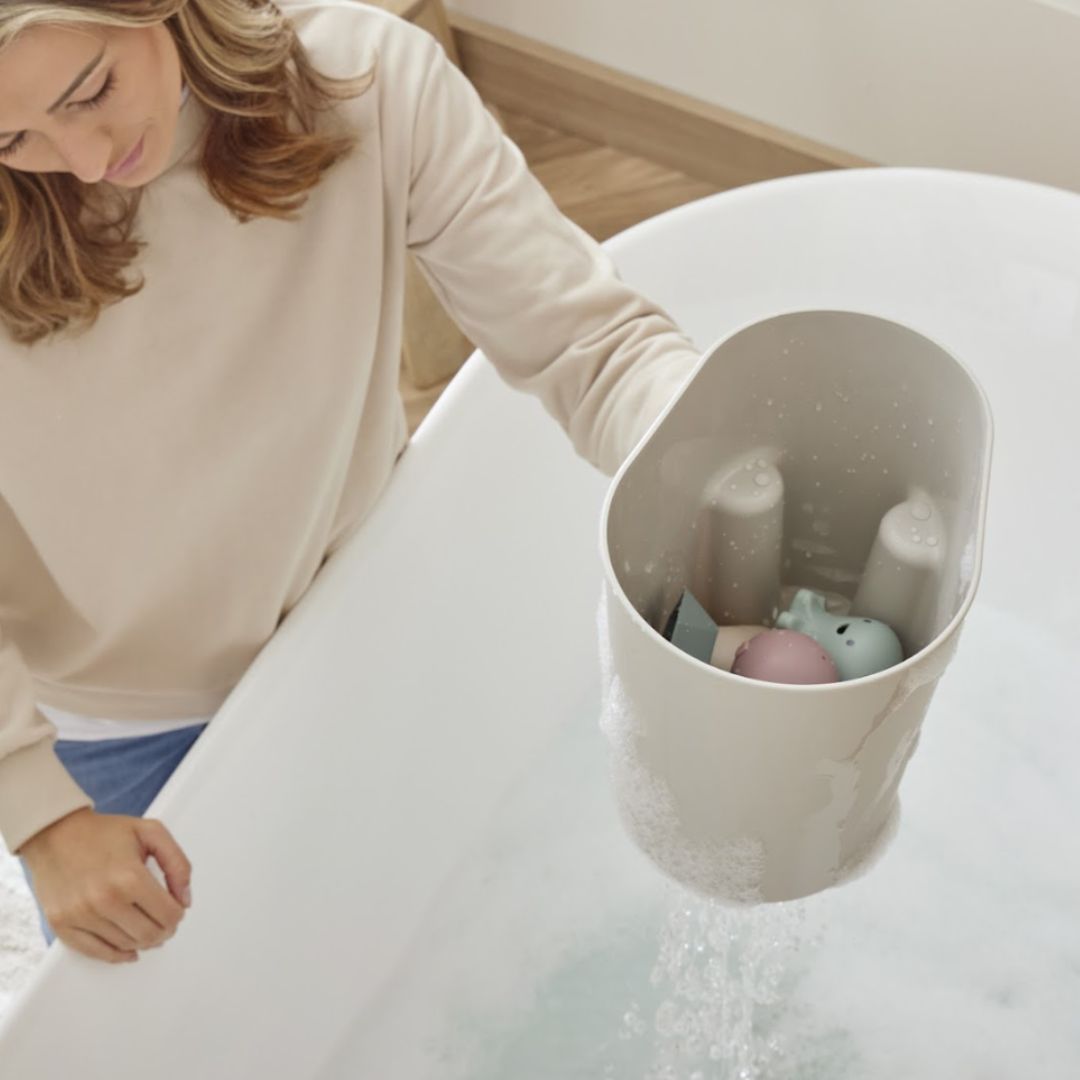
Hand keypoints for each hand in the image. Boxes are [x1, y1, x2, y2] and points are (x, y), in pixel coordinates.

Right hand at [18, 807, 191, 963]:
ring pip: (125, 946)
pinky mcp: (62, 924)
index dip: (178, 915)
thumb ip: (177, 863)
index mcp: (129, 877)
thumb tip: (184, 899)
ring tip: (147, 928)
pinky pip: (94, 952)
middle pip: (148, 935)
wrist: (55, 833)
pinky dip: (116, 954)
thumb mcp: (151, 832)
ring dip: (142, 942)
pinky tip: (128, 949)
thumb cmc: (104, 832)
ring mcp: (80, 915)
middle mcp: (104, 900)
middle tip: (166, 923)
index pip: (168, 915)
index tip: (176, 910)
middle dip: (164, 931)